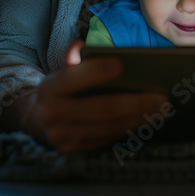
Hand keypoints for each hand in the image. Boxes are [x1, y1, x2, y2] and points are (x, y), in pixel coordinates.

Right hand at [22, 40, 168, 151]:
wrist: (32, 119)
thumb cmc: (57, 89)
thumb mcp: (59, 71)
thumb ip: (72, 59)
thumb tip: (81, 46)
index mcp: (49, 88)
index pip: (73, 78)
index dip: (96, 71)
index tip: (121, 64)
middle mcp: (53, 114)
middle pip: (100, 108)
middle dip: (134, 103)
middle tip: (161, 99)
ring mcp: (63, 135)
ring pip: (107, 127)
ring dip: (137, 119)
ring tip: (160, 111)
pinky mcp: (73, 149)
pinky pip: (105, 138)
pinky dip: (127, 129)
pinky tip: (144, 120)